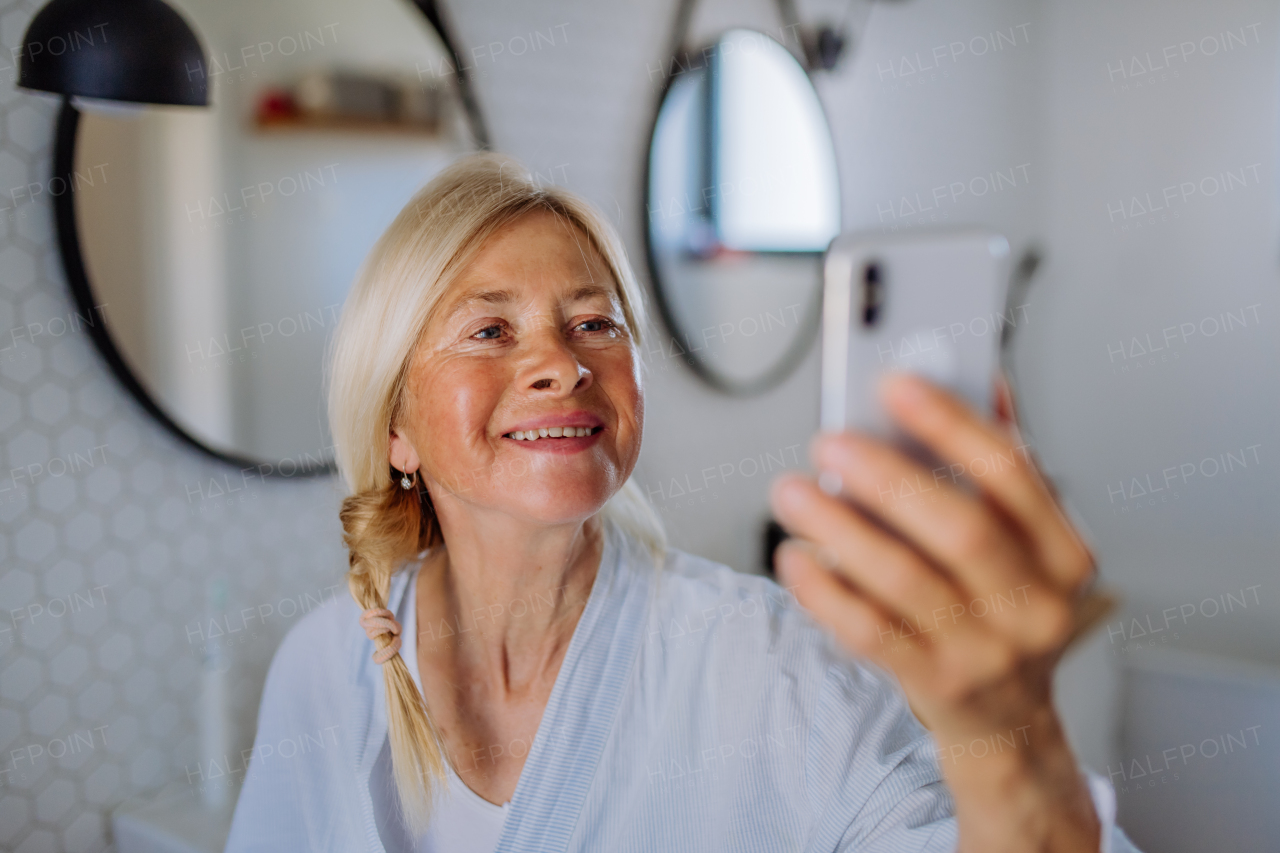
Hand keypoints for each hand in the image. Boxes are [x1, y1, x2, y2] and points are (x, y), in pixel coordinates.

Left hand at [769, 373, 1104, 852]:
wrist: (1008, 720)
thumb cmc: (1004, 610)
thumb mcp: (1025, 541)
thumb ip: (999, 461)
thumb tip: (978, 373)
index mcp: (1063, 554)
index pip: (1011, 474)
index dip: (951, 423)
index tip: (894, 382)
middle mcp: (1035, 605)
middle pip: (959, 529)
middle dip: (886, 477)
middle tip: (828, 442)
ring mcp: (986, 651)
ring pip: (904, 580)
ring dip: (838, 528)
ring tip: (793, 491)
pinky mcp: (934, 684)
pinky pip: (868, 631)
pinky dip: (824, 591)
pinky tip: (795, 557)